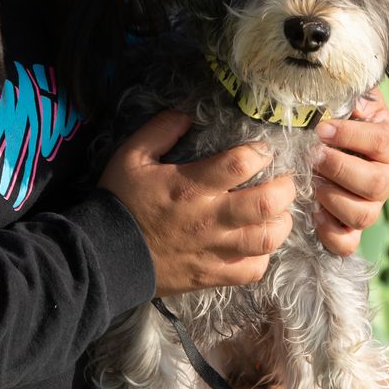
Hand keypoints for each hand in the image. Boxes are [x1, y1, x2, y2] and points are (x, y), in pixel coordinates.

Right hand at [100, 110, 296, 295]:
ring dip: (282, 222)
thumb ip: (160, 130)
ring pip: (267, 239)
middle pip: (266, 203)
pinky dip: (264, 256)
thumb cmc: (121, 202)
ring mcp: (214, 250)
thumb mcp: (131, 156)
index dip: (260, 152)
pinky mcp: (213, 275)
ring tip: (278, 212)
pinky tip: (258, 243)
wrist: (104, 256)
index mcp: (191, 186)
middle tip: (283, 181)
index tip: (263, 150)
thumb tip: (186, 114)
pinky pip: (253, 270)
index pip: (241, 164)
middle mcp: (209, 218)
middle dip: (284, 188)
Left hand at [311, 89, 388, 255]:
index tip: (322, 129)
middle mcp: (387, 178)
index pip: (381, 143)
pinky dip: (330, 232)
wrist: (338, 144)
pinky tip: (315, 212)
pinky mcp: (353, 227)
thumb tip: (344, 96)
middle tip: (313, 157)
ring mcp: (372, 206)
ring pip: (362, 215)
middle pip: (375, 184)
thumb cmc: (345, 121)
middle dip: (339, 168)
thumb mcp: (353, 102)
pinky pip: (348, 243)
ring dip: (332, 198)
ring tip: (312, 181)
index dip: (350, 137)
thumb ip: (352, 96)